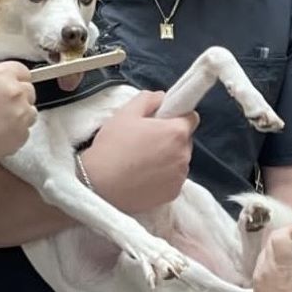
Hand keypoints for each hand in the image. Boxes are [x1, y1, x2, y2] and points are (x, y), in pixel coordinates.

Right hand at [0, 62, 36, 167]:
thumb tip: (1, 79)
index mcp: (2, 74)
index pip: (23, 71)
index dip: (15, 79)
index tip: (8, 87)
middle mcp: (16, 92)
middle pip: (29, 91)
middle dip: (18, 98)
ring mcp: (21, 115)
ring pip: (30, 112)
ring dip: (19, 116)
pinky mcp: (22, 136)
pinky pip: (25, 131)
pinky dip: (15, 133)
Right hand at [85, 91, 195, 213]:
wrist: (100, 185)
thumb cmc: (112, 147)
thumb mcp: (125, 113)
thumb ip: (148, 99)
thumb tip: (162, 97)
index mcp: (176, 132)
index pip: (191, 118)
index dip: (176, 117)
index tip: (162, 121)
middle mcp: (184, 155)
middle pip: (184, 140)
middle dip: (170, 138)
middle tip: (146, 141)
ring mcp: (180, 176)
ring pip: (179, 160)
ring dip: (167, 158)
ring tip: (141, 161)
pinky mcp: (173, 193)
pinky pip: (173, 179)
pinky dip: (163, 177)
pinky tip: (143, 176)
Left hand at [252, 224, 291, 291]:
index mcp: (284, 262)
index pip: (281, 233)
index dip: (291, 230)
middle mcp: (268, 265)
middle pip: (271, 239)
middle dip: (285, 237)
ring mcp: (259, 273)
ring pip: (266, 250)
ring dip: (277, 250)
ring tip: (290, 260)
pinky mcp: (256, 282)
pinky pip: (262, 264)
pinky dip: (272, 262)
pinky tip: (282, 272)